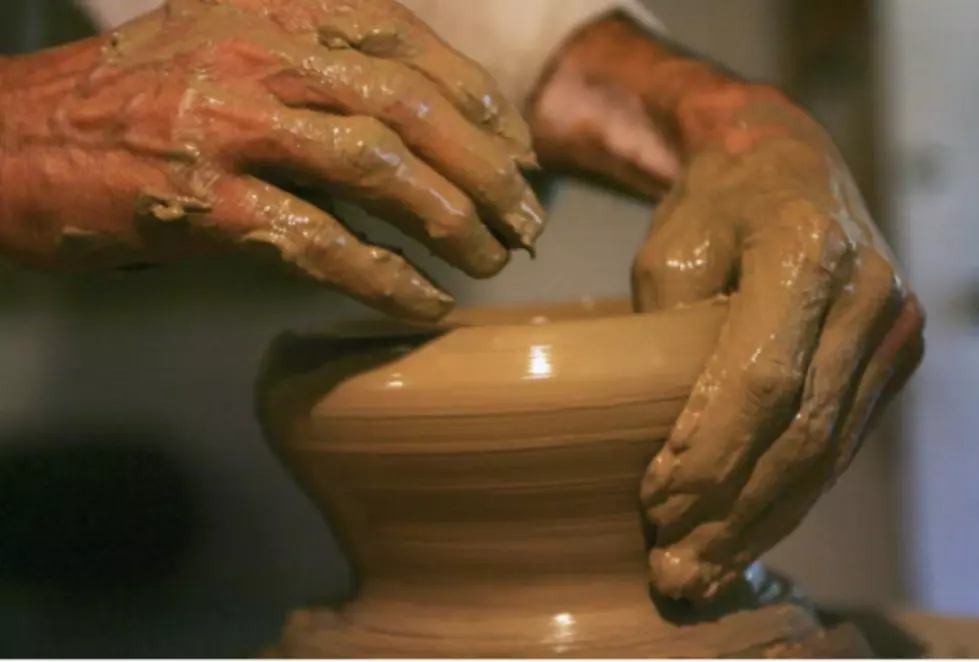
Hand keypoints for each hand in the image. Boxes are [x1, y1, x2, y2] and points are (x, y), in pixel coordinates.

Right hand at [0, 0, 543, 319]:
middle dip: (488, 170)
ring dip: (453, 222)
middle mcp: (263, 50)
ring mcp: (234, 123)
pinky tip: (422, 303)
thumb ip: (320, 70)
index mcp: (277, 4)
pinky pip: (322, 244)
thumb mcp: (230, 45)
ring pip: (381, 170)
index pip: (410, 44)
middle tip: (526, 220)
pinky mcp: (206, 200)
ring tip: (491, 262)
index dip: (481, 103)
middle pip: (413, 107)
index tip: (520, 152)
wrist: (10, 140)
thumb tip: (421, 130)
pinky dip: (385, 278)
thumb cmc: (133, 101)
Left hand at [633, 103, 924, 601]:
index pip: (760, 380)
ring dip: (762, 523)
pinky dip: (792, 497)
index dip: (709, 456)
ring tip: (703, 574)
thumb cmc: (715, 202)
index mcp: (808, 253)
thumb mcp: (669, 250)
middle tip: (674, 572)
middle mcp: (869, 296)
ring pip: (825, 453)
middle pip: (798, 432)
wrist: (788, 161)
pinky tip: (749, 535)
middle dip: (732, 513)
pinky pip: (841, 444)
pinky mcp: (893, 358)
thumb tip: (672, 444)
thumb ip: (672, 340)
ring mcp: (893, 330)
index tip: (654, 509)